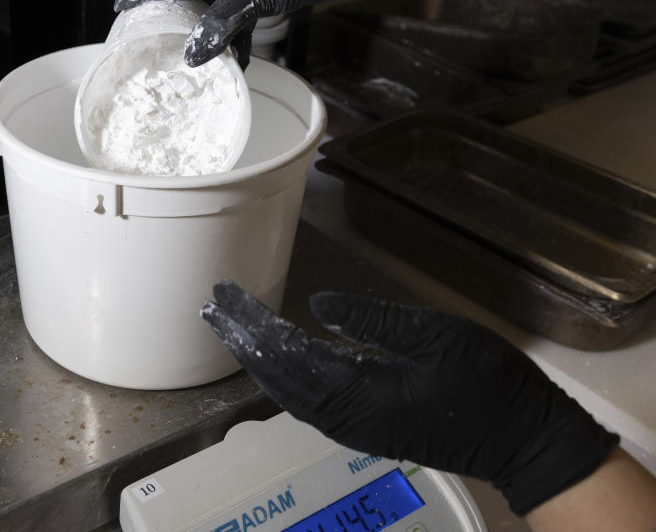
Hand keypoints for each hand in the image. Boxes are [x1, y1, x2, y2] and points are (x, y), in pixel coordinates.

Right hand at [113, 0, 381, 69]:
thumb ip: (219, 25)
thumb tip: (193, 56)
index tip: (121, 8)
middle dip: (171, 18)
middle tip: (153, 40)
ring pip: (212, 11)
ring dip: (205, 35)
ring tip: (192, 60)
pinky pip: (238, 19)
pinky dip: (234, 39)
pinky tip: (235, 62)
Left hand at [200, 281, 617, 515]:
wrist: (524, 440)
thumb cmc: (487, 383)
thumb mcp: (436, 337)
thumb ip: (373, 321)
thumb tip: (317, 305)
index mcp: (360, 394)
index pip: (288, 356)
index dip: (254, 326)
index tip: (226, 299)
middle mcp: (346, 417)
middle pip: (279, 377)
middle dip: (244, 340)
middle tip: (215, 307)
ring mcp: (355, 427)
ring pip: (289, 392)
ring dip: (259, 358)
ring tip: (234, 328)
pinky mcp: (366, 427)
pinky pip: (308, 401)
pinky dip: (283, 376)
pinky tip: (276, 359)